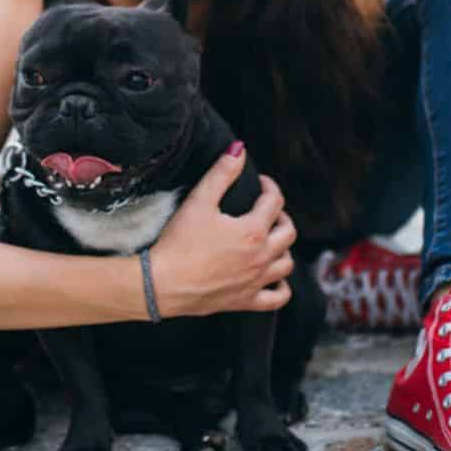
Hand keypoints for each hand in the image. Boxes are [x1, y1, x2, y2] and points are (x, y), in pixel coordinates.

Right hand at [149, 144, 296, 315]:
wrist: (162, 284)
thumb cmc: (178, 243)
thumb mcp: (199, 201)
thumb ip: (222, 173)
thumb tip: (239, 149)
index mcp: (253, 230)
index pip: (275, 201)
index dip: (270, 187)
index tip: (261, 182)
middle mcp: (261, 257)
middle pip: (288, 232)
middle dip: (281, 216)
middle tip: (267, 210)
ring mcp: (255, 281)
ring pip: (286, 264)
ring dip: (283, 249)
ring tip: (270, 240)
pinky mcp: (245, 301)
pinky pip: (277, 298)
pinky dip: (281, 287)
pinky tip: (273, 278)